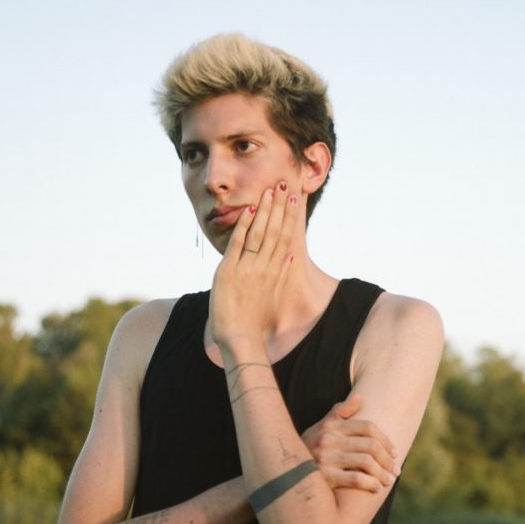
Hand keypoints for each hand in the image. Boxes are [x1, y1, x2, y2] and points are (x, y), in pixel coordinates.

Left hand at [208, 180, 305, 347]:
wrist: (241, 339)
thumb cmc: (255, 322)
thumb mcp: (271, 296)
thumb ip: (279, 274)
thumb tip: (288, 255)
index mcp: (274, 272)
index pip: (286, 237)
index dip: (290, 216)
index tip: (295, 198)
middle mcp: (264, 267)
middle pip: (275, 231)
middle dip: (281, 206)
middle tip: (285, 184)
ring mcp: (247, 269)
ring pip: (259, 234)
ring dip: (266, 210)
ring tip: (270, 190)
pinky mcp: (229, 272)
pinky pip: (238, 244)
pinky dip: (244, 226)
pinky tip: (249, 210)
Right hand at [302, 396, 398, 492]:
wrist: (283, 473)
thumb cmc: (308, 448)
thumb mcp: (321, 427)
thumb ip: (340, 412)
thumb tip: (360, 397)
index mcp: (331, 426)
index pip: (367, 427)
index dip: (386, 440)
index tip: (395, 453)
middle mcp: (328, 439)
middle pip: (370, 445)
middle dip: (388, 459)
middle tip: (396, 470)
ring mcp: (325, 458)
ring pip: (366, 463)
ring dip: (383, 473)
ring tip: (389, 480)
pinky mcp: (324, 477)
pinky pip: (356, 479)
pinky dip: (371, 484)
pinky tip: (376, 488)